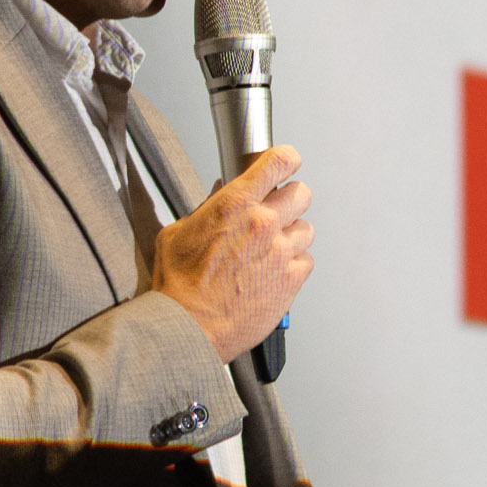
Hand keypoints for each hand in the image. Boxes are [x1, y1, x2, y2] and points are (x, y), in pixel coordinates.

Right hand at [147, 146, 311, 365]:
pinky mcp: (291, 281)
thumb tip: (221, 194)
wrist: (188, 327)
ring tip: (271, 248)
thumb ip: (205, 209)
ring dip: (292, 234)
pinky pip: (307, 261)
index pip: (278, 162)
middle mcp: (262, 224)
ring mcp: (280, 253)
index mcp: (234, 205)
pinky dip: (294, 264)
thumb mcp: (179, 232)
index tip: (286, 162)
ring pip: (307, 228)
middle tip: (276, 211)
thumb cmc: (179, 286)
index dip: (285, 159)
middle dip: (289, 199)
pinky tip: (274, 272)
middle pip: (301, 193)